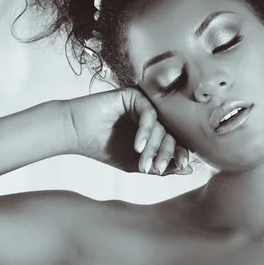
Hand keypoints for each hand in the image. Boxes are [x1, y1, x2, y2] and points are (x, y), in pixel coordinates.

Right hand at [62, 87, 192, 175]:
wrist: (75, 134)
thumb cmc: (103, 148)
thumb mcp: (135, 164)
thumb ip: (161, 167)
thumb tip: (188, 169)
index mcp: (156, 132)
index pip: (176, 142)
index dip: (181, 154)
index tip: (181, 166)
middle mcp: (154, 117)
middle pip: (172, 134)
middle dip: (167, 153)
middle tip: (157, 169)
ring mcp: (145, 105)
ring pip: (162, 126)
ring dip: (155, 147)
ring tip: (144, 163)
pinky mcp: (135, 95)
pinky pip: (150, 113)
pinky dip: (146, 132)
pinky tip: (137, 146)